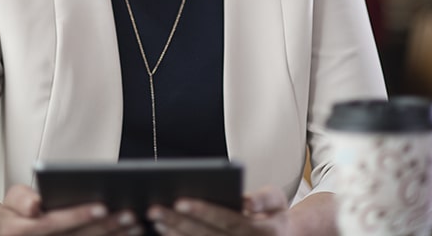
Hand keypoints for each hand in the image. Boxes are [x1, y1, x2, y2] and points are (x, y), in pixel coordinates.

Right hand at [0, 184, 143, 235]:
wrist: (4, 234)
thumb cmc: (14, 212)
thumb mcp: (11, 200)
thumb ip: (22, 200)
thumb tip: (35, 205)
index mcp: (24, 231)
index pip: (56, 223)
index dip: (79, 215)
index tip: (103, 206)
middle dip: (106, 227)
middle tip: (130, 214)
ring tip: (136, 226)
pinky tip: (128, 235)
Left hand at [146, 185, 290, 234]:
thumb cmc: (277, 214)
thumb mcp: (277, 200)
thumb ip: (263, 199)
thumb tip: (246, 202)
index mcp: (259, 232)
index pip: (226, 220)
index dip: (203, 210)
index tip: (179, 199)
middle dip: (178, 222)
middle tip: (154, 209)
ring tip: (156, 220)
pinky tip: (166, 233)